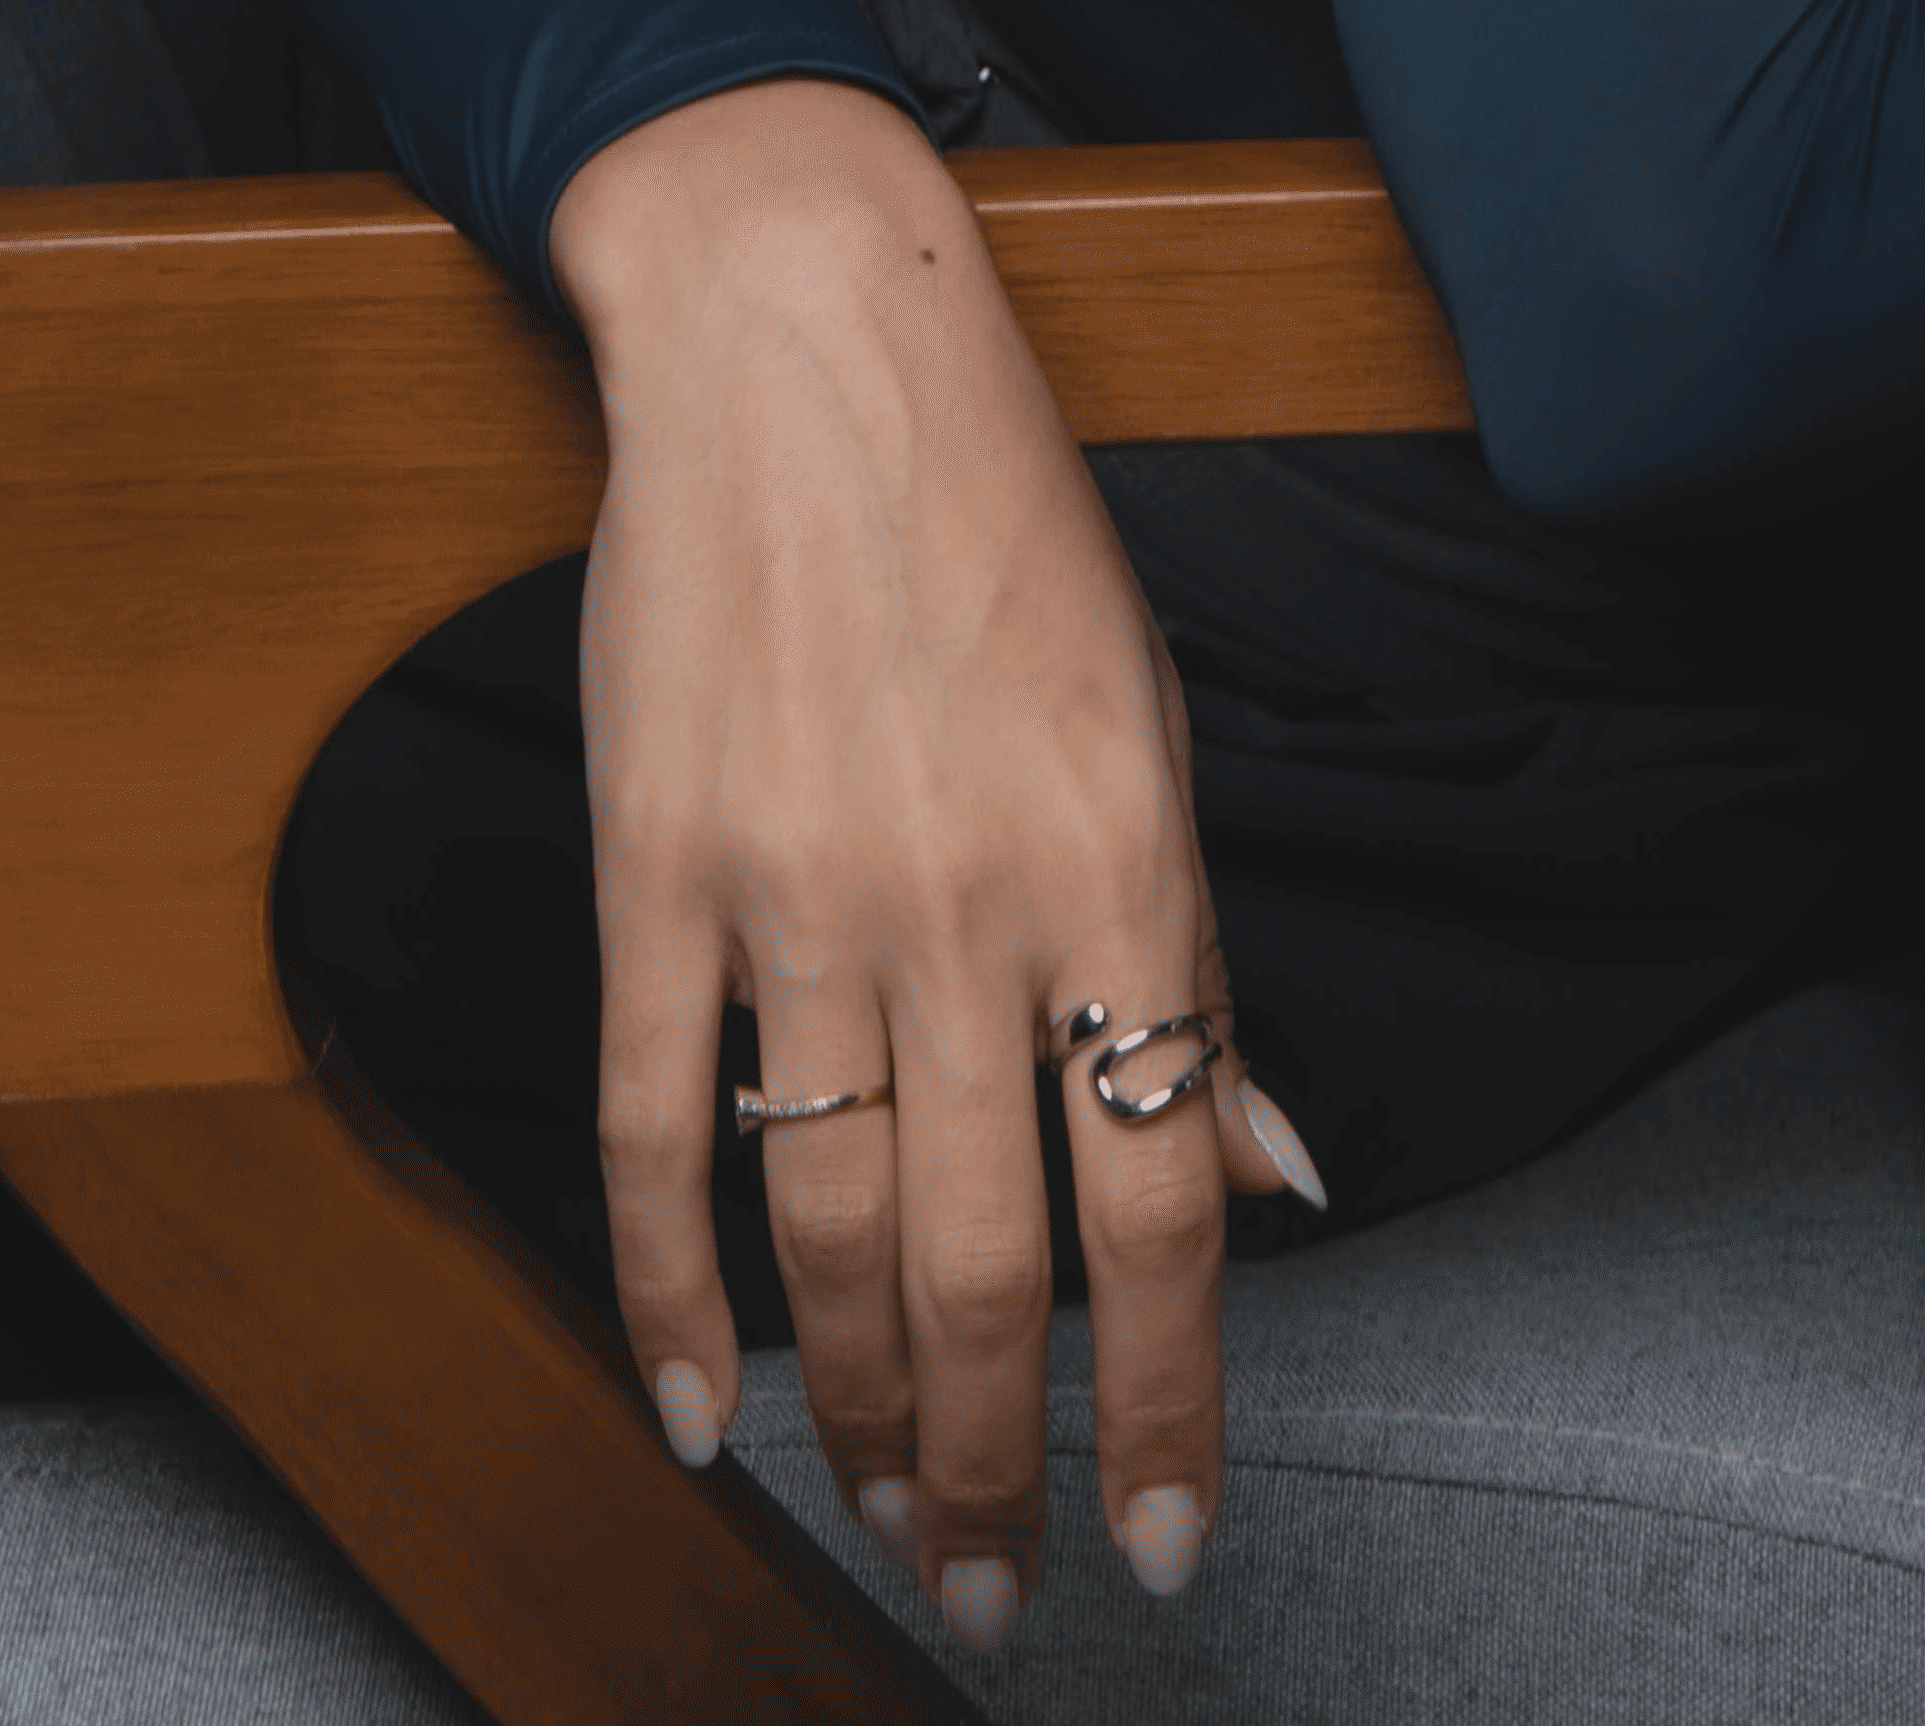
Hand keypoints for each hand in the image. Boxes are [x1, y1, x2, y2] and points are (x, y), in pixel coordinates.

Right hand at [552, 80, 1317, 1645]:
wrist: (800, 328)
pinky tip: (692, 1409)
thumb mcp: (1147, 718)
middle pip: (983, 1260)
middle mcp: (964, 892)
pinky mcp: (654, 862)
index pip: (1159, 1199)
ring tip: (885, 1523)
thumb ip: (1193, 959)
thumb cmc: (994, 513)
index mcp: (1118, 853)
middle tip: (1004, 1595)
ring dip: (858, 1417)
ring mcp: (795, 886)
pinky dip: (666, 1292)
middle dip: (1000, 1465)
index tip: (1168, 1535)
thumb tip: (1271, 1172)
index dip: (1168, 1395)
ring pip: (826, 1231)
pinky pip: (653, 1126)